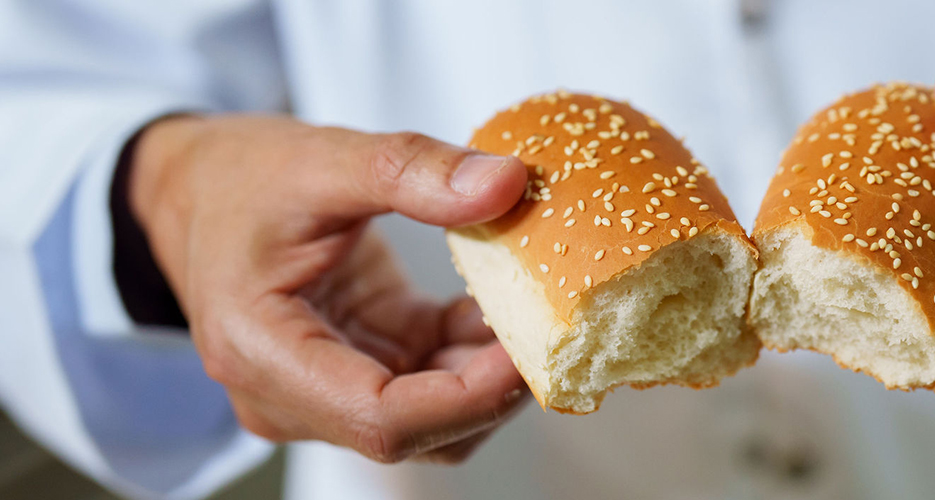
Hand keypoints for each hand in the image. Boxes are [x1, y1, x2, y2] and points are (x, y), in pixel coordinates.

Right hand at [128, 115, 530, 461]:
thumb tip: (505, 184)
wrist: (199, 187)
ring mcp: (331, 387)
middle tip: (555, 327)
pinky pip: (436, 381)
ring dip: (490, 374)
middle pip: (416, 432)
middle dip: (492, 389)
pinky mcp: (367, 364)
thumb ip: (412, 170)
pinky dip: (477, 351)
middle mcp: (292, 395)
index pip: (381, 420)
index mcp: (262, 354)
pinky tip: (502, 302)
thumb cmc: (240, 178)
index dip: (466, 399)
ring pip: (435, 419)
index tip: (528, 353)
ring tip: (533, 307)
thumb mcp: (322, 158)